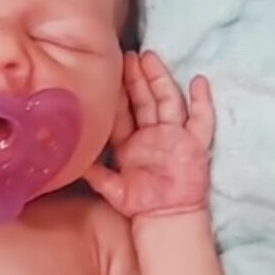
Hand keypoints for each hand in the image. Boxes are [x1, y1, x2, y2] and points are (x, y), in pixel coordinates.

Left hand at [84, 51, 213, 217]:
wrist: (166, 218)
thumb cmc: (140, 204)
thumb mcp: (112, 188)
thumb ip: (94, 173)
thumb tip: (72, 162)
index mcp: (131, 141)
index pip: (123, 112)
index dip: (117, 93)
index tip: (109, 71)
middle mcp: (153, 134)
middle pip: (145, 99)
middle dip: (137, 78)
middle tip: (129, 55)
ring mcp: (175, 136)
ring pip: (168, 101)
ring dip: (160, 80)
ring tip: (151, 59)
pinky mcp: (195, 144)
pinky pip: (202, 120)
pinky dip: (202, 101)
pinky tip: (199, 82)